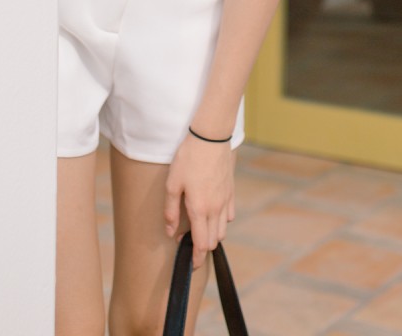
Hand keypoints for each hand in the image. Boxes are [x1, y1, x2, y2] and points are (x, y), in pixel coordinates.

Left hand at [164, 133, 234, 269]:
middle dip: (203, 249)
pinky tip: (212, 214)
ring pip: (223, 229)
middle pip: (213, 240)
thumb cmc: (188, 158)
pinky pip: (229, 214)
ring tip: (199, 230)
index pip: (201, 244)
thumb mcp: (172, 183)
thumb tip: (171, 233)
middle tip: (189, 246)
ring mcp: (225, 200)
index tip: (191, 265)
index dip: (197, 259)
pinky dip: (221, 221)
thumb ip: (171, 211)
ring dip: (212, 236)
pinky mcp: (230, 190)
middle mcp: (215, 208)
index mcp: (199, 209)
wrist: (210, 137)